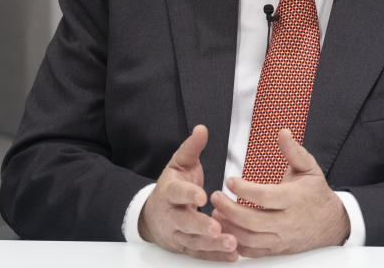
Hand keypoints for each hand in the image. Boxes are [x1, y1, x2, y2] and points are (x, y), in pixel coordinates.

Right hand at [139, 125, 238, 260]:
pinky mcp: (184, 247)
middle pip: (184, 223)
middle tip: (218, 229)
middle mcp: (170, 216)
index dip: (188, 195)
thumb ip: (191, 148)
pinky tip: (232, 255)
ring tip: (231, 243)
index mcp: (169, 192)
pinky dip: (215, 256)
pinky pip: (200, 254)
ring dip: (212, 245)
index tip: (202, 196)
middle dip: (201, 226)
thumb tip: (202, 128)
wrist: (152, 214)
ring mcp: (177, 234)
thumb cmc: (172, 186)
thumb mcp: (179, 164)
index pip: (177, 193)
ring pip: (194, 241)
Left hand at [210, 129, 349, 257]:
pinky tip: (226, 232)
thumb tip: (283, 133)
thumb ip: (294, 151)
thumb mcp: (309, 168)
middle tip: (215, 197)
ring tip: (215, 214)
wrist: (331, 224)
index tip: (230, 181)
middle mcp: (288, 222)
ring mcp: (282, 239)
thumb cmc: (316, 193)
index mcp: (295, 199)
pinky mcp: (277, 250)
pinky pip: (253, 252)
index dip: (244, 189)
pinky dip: (236, 244)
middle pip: (252, 221)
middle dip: (229, 209)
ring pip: (250, 239)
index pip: (265, 196)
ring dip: (229, 227)